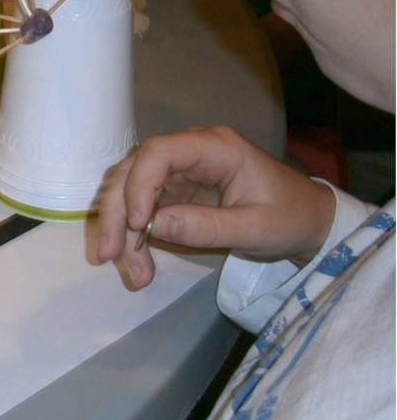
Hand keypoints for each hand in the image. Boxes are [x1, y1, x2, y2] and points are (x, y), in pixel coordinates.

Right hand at [95, 126, 334, 287]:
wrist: (310, 223)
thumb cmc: (291, 218)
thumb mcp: (256, 229)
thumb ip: (207, 226)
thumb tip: (153, 225)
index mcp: (215, 148)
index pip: (159, 152)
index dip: (139, 184)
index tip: (137, 224)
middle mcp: (190, 153)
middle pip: (135, 171)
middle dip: (117, 212)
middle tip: (110, 253)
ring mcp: (180, 173)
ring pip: (132, 191)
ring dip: (122, 229)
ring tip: (134, 271)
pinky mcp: (176, 193)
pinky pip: (144, 210)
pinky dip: (136, 237)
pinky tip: (138, 263)